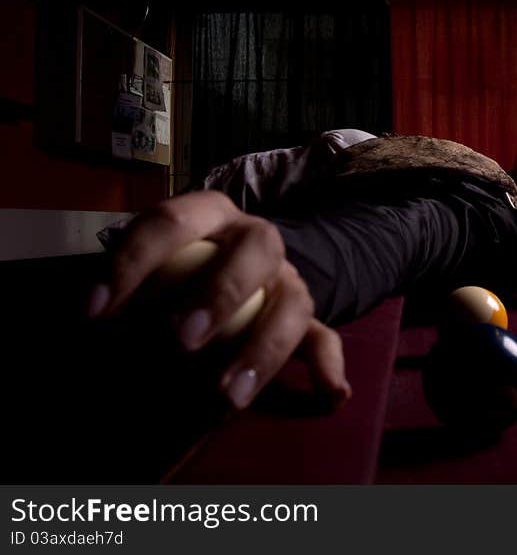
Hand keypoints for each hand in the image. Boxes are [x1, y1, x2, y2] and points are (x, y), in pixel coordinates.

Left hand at [86, 190, 351, 408]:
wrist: (237, 262)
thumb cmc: (176, 268)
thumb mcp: (149, 262)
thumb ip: (127, 287)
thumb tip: (89, 323)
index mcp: (210, 214)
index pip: (172, 221)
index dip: (132, 262)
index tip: (93, 311)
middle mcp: (257, 239)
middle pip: (257, 247)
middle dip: (220, 294)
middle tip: (180, 341)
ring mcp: (287, 278)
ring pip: (294, 303)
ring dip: (263, 348)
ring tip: (229, 395)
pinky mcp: (305, 317)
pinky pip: (324, 340)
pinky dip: (328, 369)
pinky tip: (333, 396)